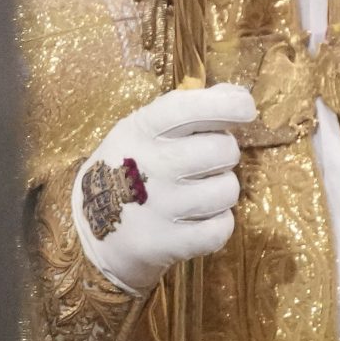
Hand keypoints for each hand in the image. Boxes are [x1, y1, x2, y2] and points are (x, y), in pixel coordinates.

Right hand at [73, 83, 256, 294]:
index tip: (246, 109)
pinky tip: (198, 219)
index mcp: (141, 129)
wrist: (93, 232)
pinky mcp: (167, 243)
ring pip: (227, 190)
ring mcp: (159, 206)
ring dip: (221, 191)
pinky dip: (218, 225)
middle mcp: (150, 164)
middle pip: (221, 149)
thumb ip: (189, 109)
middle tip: (207, 162)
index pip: (189, 107)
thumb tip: (238, 97)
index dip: (226, 104)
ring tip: (198, 193)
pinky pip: (221, 228)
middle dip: (225, 153)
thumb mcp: (144, 129)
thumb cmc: (129, 169)